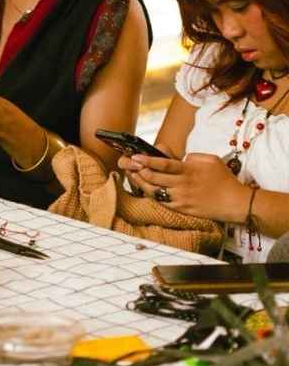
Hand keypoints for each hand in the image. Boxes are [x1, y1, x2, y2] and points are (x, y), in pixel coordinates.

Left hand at [123, 153, 248, 220]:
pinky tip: (146, 189)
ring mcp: (181, 198)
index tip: (135, 156)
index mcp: (188, 170)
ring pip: (154, 190)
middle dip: (139, 170)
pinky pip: (162, 201)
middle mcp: (182, 184)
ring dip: (141, 183)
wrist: (235, 203)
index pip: (163, 164)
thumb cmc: (224, 180)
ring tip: (133, 175)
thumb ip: (193, 156)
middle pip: (153, 177)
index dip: (146, 160)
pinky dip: (151, 194)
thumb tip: (180, 158)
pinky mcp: (182, 209)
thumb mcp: (211, 160)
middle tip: (129, 165)